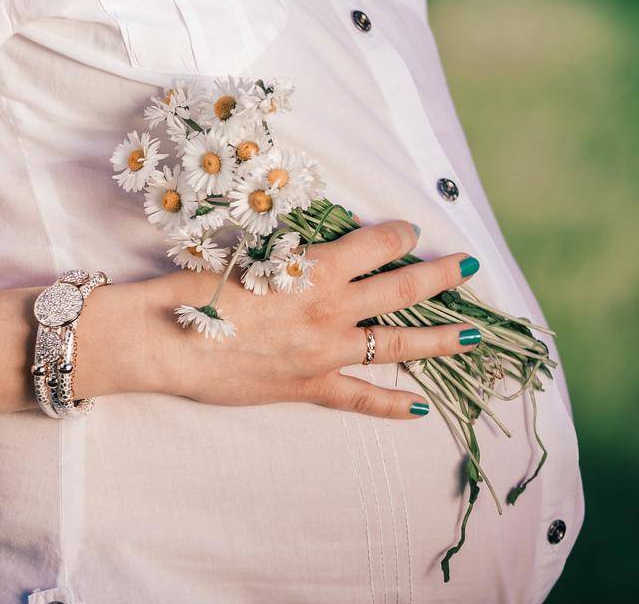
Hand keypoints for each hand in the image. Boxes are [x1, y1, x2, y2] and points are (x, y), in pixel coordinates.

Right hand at [152, 219, 478, 418]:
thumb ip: (292, 256)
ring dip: (438, 339)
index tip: (412, 230)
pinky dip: (392, 405)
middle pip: (400, 291)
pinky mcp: (309, 387)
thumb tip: (319, 251)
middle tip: (468, 267)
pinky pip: (360, 399)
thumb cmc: (199, 288)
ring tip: (472, 335)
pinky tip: (419, 408)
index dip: (399, 236)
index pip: (375, 247)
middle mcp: (330, 311)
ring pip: (396, 345)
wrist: (166, 339)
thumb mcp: (250, 255)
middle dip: (439, 277)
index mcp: (315, 270)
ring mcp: (324, 354)